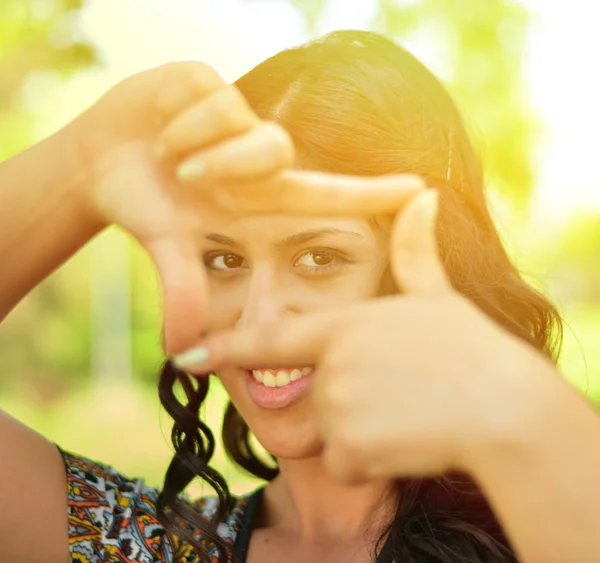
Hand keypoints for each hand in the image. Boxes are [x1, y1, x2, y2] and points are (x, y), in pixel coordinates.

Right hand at [63, 62, 423, 352]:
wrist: (101, 163)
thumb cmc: (147, 205)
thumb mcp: (168, 247)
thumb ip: (183, 290)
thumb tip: (180, 349)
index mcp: (260, 194)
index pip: (328, 192)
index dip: (372, 193)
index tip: (420, 188)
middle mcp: (256, 153)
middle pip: (276, 148)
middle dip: (228, 163)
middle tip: (186, 178)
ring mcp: (235, 114)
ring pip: (236, 118)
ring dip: (193, 144)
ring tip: (167, 158)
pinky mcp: (207, 78)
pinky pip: (204, 92)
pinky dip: (173, 119)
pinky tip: (159, 129)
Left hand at [183, 190, 558, 481]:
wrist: (506, 410)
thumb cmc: (473, 352)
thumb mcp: (437, 300)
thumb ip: (415, 253)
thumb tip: (425, 195)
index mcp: (343, 324)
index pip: (271, 340)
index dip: (226, 348)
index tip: (184, 358)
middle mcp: (330, 361)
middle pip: (320, 395)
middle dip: (354, 402)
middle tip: (403, 395)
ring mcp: (336, 402)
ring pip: (336, 432)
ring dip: (369, 432)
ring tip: (411, 415)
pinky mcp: (348, 446)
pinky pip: (348, 461)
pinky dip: (375, 460)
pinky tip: (408, 440)